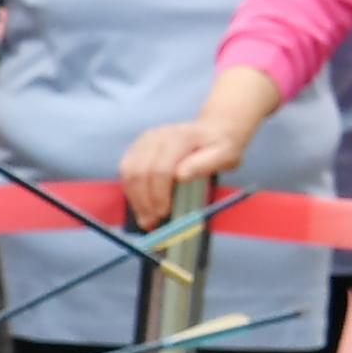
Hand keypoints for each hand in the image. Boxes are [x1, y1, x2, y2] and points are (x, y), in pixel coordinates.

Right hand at [118, 113, 246, 229]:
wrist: (213, 130)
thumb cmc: (220, 147)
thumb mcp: (226, 156)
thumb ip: (206, 165)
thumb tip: (181, 176)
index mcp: (180, 136)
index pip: (161, 169)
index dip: (159, 194)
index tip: (163, 213)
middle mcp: (158, 135)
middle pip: (139, 171)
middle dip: (143, 200)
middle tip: (150, 222)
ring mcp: (144, 139)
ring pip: (127, 171)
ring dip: (134, 198)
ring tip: (144, 216)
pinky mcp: (137, 145)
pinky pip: (125, 170)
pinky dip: (130, 190)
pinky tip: (141, 202)